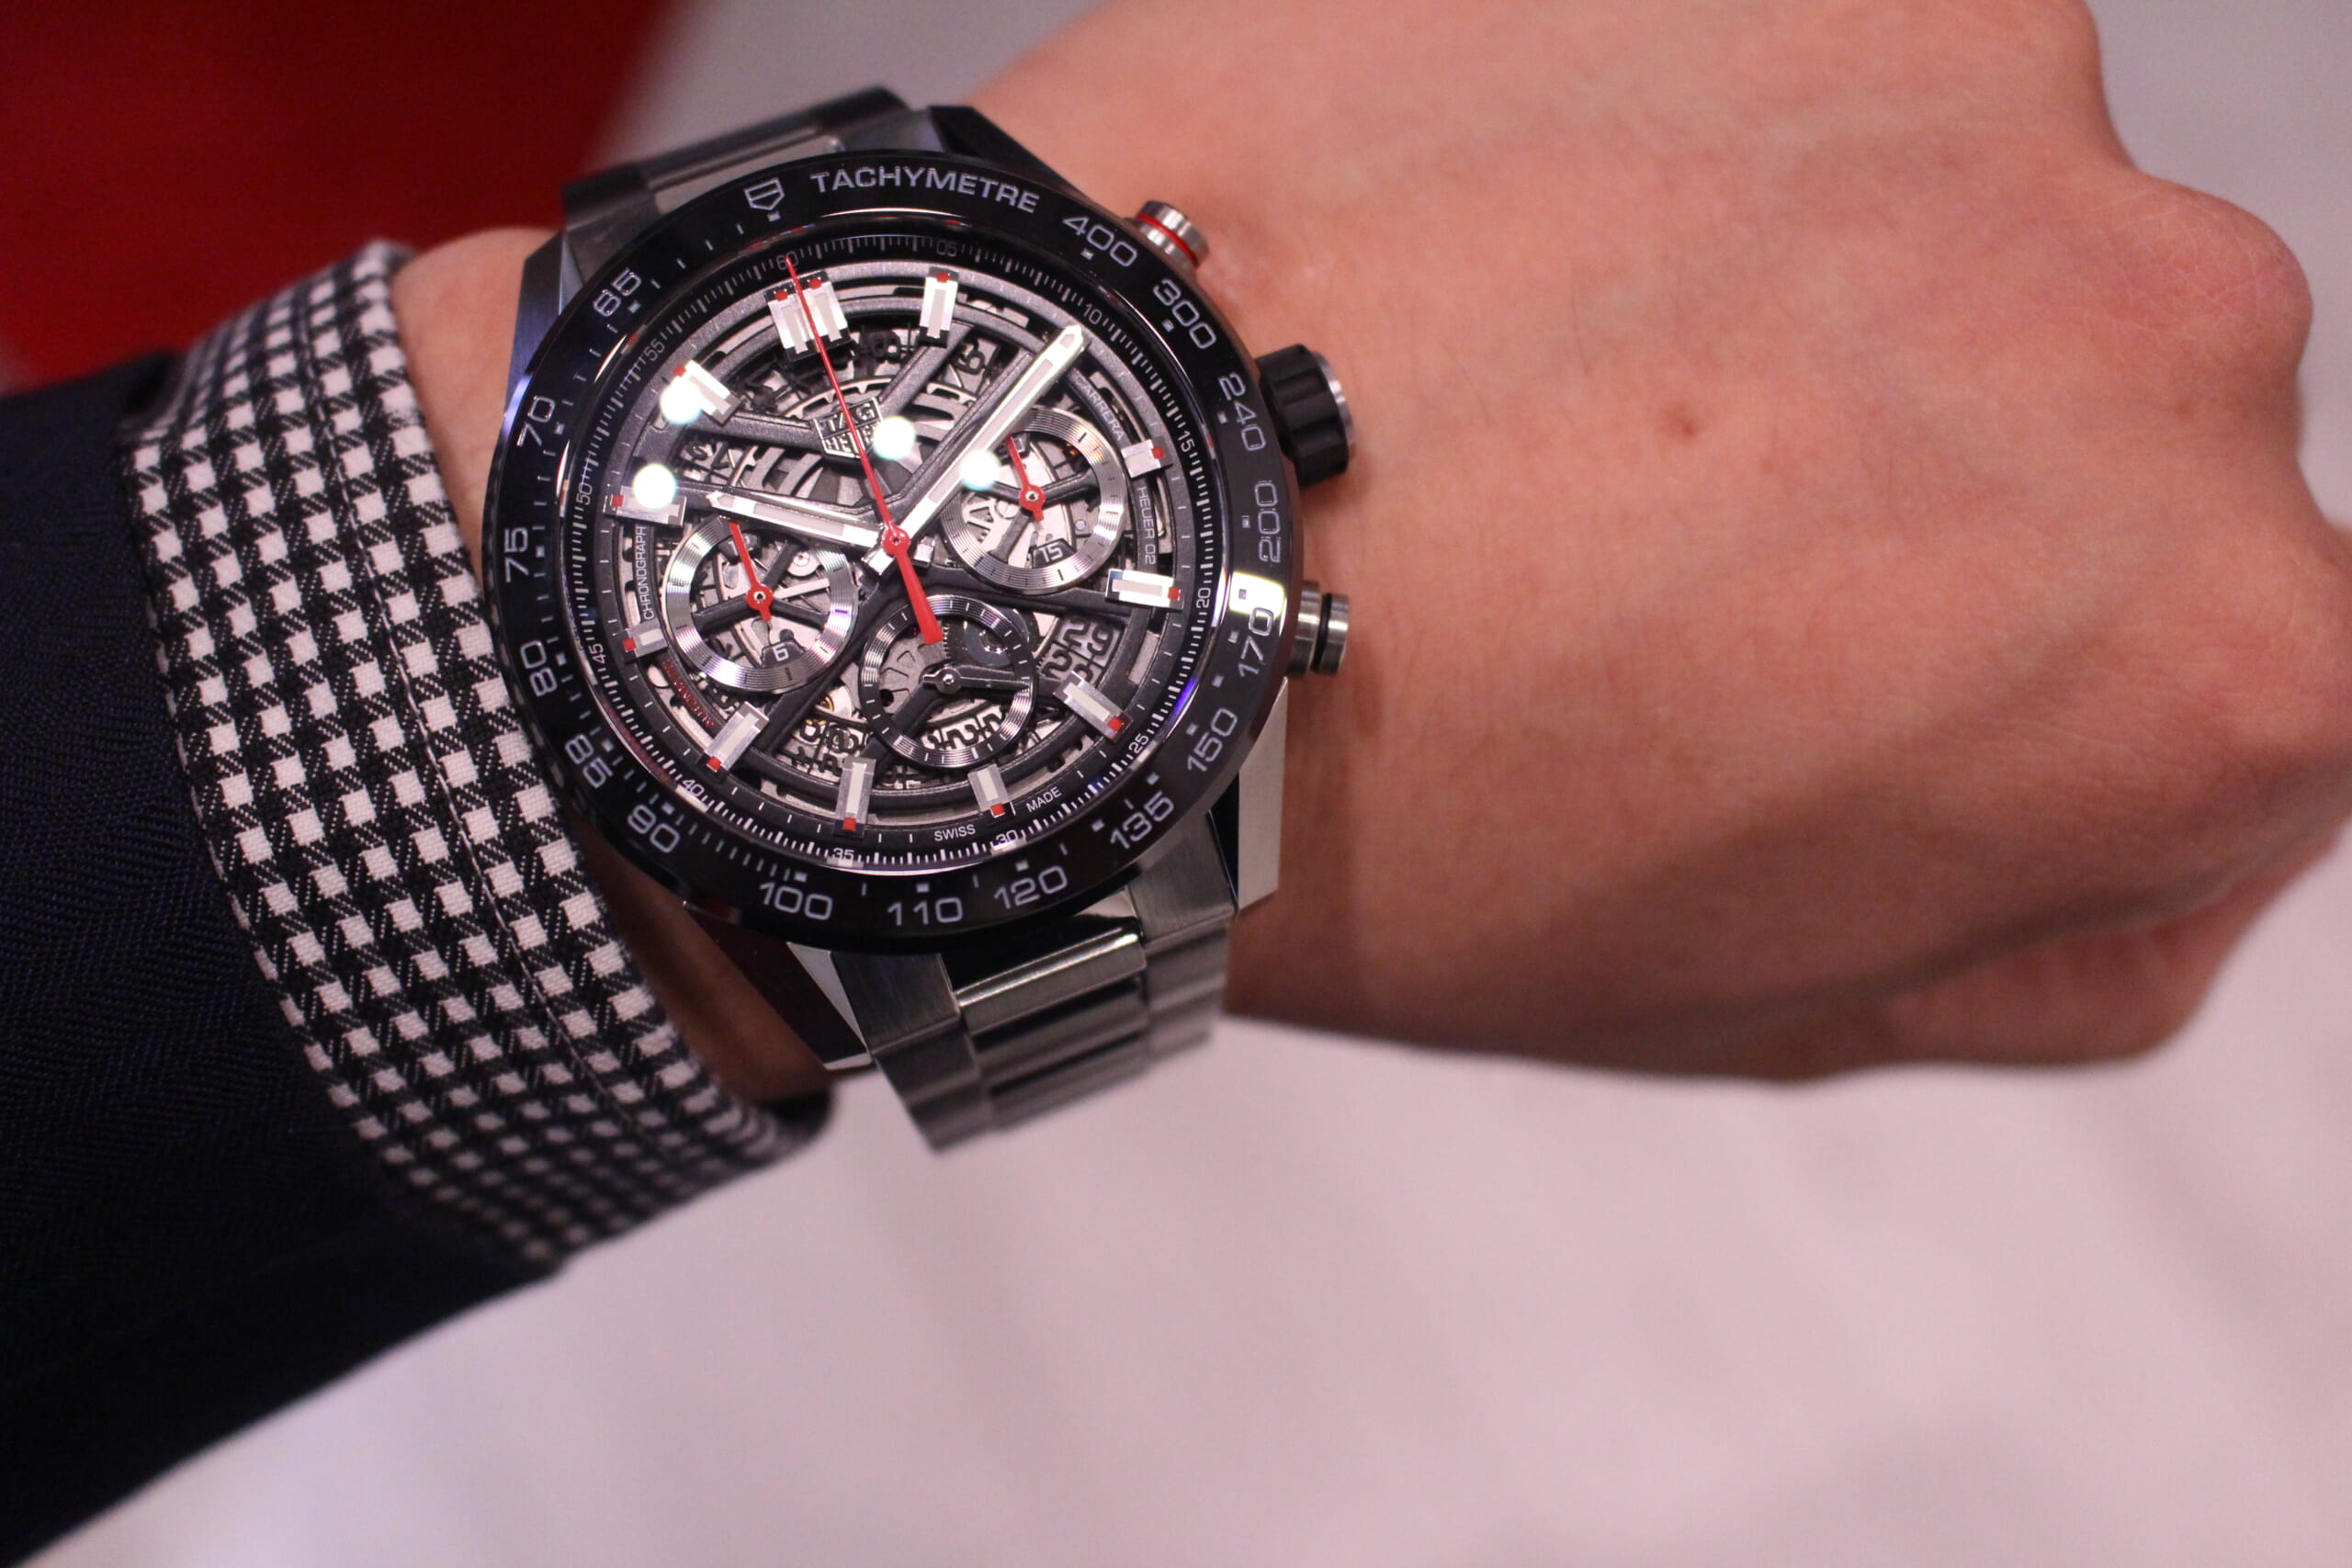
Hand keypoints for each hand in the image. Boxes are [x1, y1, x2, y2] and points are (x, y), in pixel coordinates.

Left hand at [397, 0, 2351, 1096]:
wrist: (1086, 543)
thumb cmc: (1391, 807)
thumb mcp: (1781, 991)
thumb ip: (2074, 907)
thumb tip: (2185, 787)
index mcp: (2216, 655)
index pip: (2228, 640)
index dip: (2004, 661)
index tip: (1838, 658)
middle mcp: (2170, 342)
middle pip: (2097, 399)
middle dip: (1909, 463)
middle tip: (1644, 539)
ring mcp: (1984, 99)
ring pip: (1938, 208)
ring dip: (1781, 283)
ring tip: (1526, 392)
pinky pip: (1786, 62)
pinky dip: (1672, 138)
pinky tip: (1494, 252)